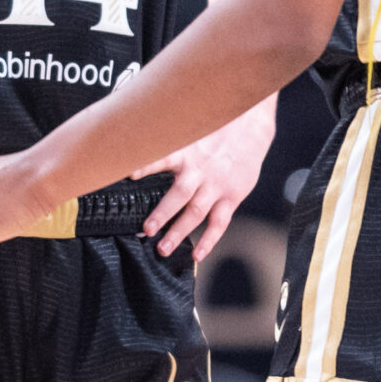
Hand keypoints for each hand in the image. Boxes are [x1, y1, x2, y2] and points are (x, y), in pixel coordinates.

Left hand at [137, 100, 274, 258]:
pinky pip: (219, 223)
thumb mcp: (188, 130)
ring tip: (163, 249)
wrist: (250, 125)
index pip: (162, 158)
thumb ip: (168, 144)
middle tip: (146, 230)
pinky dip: (208, 241)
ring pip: (196, 212)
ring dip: (179, 232)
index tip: (129, 175)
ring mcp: (216, 185)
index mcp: (186, 152)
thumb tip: (136, 149)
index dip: (146, 166)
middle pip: (179, 194)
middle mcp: (200, 170)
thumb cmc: (213, 129)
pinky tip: (197, 256)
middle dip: (162, 214)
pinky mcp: (231, 196)